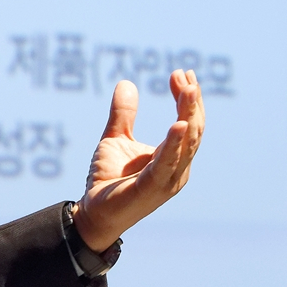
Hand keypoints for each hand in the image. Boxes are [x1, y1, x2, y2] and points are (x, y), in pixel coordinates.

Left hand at [71, 69, 204, 251]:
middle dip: (192, 102)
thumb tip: (126, 83)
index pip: (189, 123)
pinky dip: (174, 143)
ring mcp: (169, 180)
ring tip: (188, 89)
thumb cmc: (108, 179)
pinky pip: (168, 163)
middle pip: (193, 130)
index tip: (180, 73)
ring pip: (187, 144)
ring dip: (189, 115)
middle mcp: (178, 169)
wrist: (93, 212)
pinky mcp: (153, 188)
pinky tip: (178, 124)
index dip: (187, 99)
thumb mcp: (115, 138)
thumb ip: (123, 114)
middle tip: (185, 75)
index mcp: (173, 158)